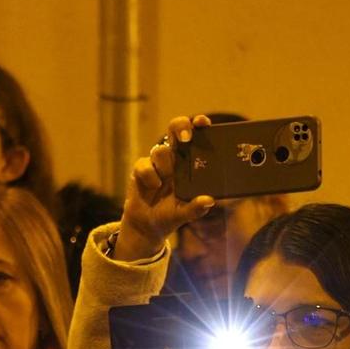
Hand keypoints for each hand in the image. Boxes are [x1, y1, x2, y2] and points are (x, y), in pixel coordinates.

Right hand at [114, 114, 216, 261]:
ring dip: (164, 166)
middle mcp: (173, 158)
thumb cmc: (171, 214)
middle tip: (186, 138)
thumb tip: (209, 200)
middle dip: (180, 126)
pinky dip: (149, 175)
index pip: (195, 137)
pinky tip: (153, 186)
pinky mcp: (140, 169)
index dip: (198, 126)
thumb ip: (196, 207)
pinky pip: (144, 165)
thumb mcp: (185, 213)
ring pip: (160, 150)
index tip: (203, 123)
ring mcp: (156, 162)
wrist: (147, 226)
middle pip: (176, 129)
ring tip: (163, 185)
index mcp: (189, 163)